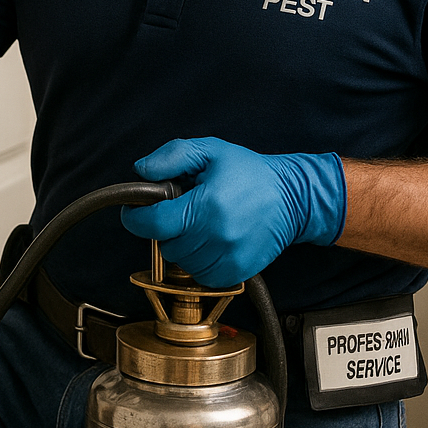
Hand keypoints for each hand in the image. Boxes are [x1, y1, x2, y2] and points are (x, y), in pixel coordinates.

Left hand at [120, 138, 346, 286]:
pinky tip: (209, 243)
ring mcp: (229, 257)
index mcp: (207, 205)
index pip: (155, 224)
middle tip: (181, 211)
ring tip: (199, 226)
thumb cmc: (251, 173)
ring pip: (183, 264)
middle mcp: (218, 236)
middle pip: (167, 245)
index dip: (136, 219)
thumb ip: (172, 156)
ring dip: (182, 247)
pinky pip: (203, 276)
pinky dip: (199, 263)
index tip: (133, 213)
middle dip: (166, 229)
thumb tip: (142, 171)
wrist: (293, 197)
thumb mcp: (210, 151)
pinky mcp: (238, 271)